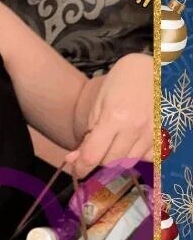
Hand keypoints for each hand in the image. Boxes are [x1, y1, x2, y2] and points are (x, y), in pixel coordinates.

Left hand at [65, 54, 153, 178]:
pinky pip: (147, 157)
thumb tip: (74, 159)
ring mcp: (152, 133)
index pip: (93, 155)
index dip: (81, 167)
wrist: (154, 69)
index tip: (77, 170)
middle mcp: (135, 129)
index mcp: (114, 118)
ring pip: (128, 161)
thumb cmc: (121, 82)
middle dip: (98, 158)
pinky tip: (131, 142)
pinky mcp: (165, 135)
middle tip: (95, 149)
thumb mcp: (98, 104)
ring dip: (115, 157)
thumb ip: (88, 133)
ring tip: (112, 141)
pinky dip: (136, 155)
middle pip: (110, 161)